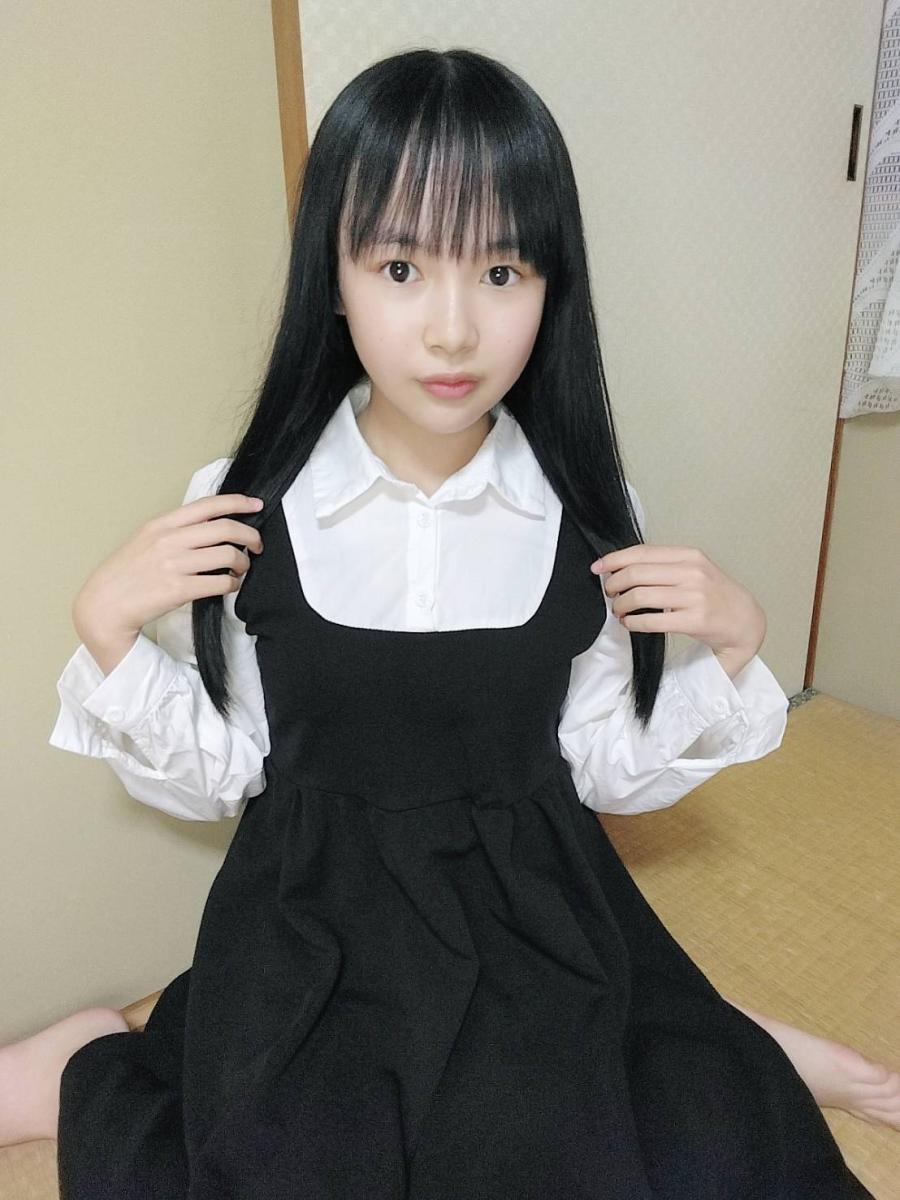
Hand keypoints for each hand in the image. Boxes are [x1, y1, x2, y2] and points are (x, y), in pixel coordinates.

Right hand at [72, 493, 264, 644]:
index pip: (208, 505)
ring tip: (241, 569)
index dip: (238, 502)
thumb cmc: (126, 574)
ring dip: (243, 563)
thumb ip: (175, 531)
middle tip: (258, 545)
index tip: (256, 505)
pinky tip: (229, 585)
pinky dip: (232, 584)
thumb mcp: (145, 540)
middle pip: (225, 529)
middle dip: (251, 535)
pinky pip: (220, 583)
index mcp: (161, 524)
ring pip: (228, 555)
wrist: (104, 605)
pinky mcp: (179, 590)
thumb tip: (211, 527)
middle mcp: (169, 540)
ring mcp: (174, 565)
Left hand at [590, 544, 766, 670]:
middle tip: (609, 594)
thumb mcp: (693, 571)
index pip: (642, 552)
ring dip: (620, 605)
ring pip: (639, 596)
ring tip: (618, 610)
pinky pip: (651, 620)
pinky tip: (629, 623)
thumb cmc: (714, 596)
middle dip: (614, 584)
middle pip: (636, 573)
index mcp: (689, 556)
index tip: (598, 568)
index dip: (614, 560)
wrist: (746, 621)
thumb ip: (663, 567)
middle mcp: (692, 572)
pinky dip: (632, 622)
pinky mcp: (694, 620)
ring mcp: (694, 597)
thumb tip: (621, 568)